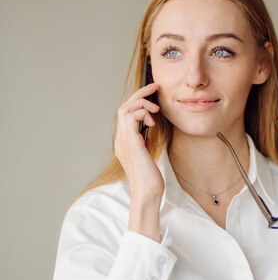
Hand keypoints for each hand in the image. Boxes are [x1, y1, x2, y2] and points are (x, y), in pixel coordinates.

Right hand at [114, 82, 164, 200]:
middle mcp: (120, 139)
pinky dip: (143, 113)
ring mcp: (123, 141)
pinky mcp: (131, 143)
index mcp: (124, 142)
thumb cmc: (150, 178)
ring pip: (125, 109)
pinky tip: (153, 122)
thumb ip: (145, 141)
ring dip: (142, 103)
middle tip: (155, 86)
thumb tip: (149, 129)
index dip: (137, 101)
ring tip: (155, 109)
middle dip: (139, 93)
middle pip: (124, 106)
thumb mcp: (148, 154)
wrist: (147, 193)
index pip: (126, 114)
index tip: (152, 94)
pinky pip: (131, 117)